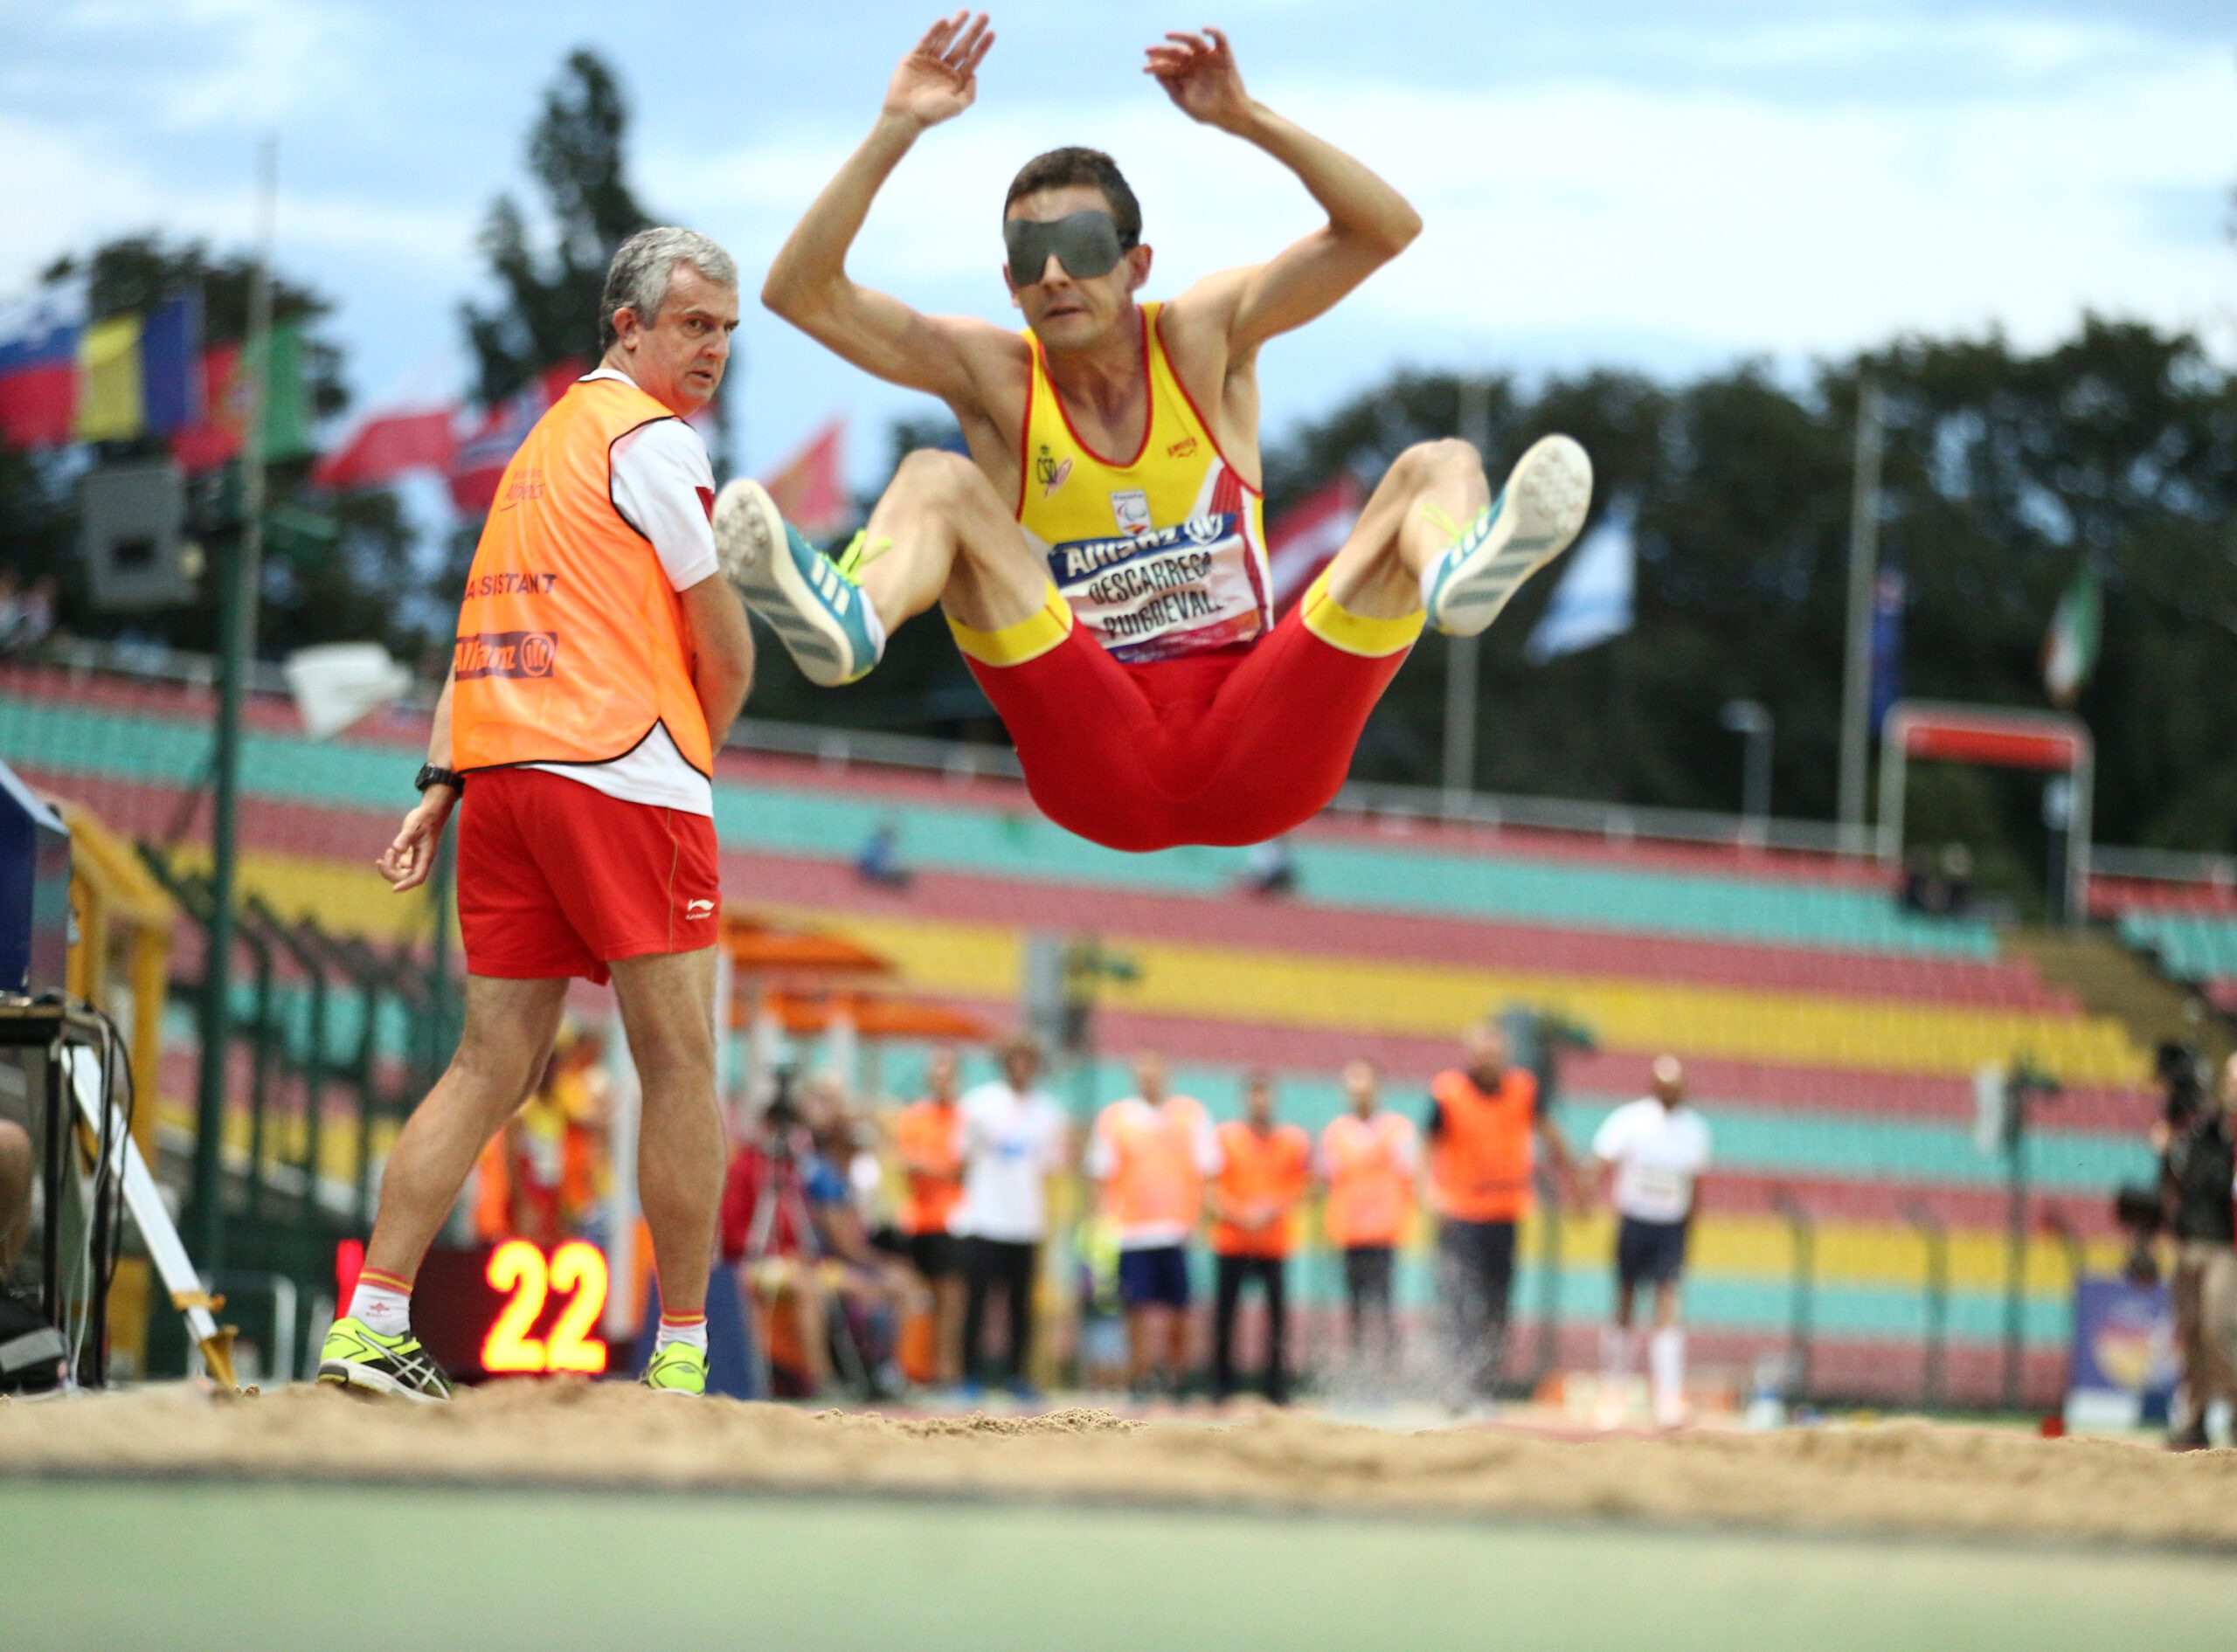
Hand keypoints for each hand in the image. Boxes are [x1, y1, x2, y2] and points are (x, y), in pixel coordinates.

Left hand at [377, 787, 455, 891]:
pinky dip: (392, 864)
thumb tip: (397, 849)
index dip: (406, 885)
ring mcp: (416, 859)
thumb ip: (404, 838)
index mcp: (425, 857)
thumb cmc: (423, 818)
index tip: (394, 890)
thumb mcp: (412, 826)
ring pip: (402, 874)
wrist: (430, 813)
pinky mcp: (411, 855)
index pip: (417, 877)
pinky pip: (401, 867)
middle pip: (406, 878)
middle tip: (380, 861)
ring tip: (387, 852)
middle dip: (391, 873)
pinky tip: (389, 853)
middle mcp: (422, 861)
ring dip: (390, 869)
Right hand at [883, 11, 993, 130]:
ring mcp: (929, 62)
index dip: (982, 46)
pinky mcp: (914, 57)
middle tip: (985, 15)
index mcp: (955, 81)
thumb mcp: (958, 106)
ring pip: (945, 40)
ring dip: (955, 25)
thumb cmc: (931, 114)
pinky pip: (926, 41)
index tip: (992, 32)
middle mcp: (944, 69)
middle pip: (962, 46)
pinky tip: (945, 22)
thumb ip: (970, 93)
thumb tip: (975, 75)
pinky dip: (934, 31)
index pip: (972, 59)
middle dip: (973, 31)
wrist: (905, 115)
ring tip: (966, 12)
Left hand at [1143, 27, 1250, 131]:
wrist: (1229, 115)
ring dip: (1180, 36)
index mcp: (1183, 72)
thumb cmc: (1207, 111)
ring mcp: (1208, 57)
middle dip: (1161, 50)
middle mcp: (1194, 62)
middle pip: (1176, 52)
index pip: (1167, 65)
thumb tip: (1157, 73)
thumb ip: (1171, 87)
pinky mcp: (1224, 55)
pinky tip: (1205, 29)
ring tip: (1166, 35)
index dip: (1155, 66)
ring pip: (1193, 41)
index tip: (1146, 68)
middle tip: (1147, 50)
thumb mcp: (1184, 101)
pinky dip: (1214, 31)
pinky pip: (1220, 39)